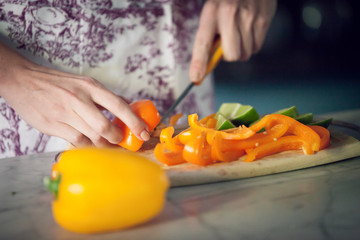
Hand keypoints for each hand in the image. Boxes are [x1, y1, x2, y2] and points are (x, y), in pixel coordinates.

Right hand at [0, 42, 149, 146]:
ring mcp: (65, 114)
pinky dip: (87, 145)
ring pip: (92, 138)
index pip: (119, 105)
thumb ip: (105, 96)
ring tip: (106, 143)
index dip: (134, 122)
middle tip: (119, 140)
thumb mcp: (84, 82)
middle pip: (105, 127)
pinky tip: (89, 142)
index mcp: (90, 87)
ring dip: (103, 144)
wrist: (23, 81)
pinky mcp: (53, 126)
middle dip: (116, 138)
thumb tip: (128, 105)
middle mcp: (79, 100)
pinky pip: (77, 142)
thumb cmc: (59, 83)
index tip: (144, 133)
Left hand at [190, 0, 276, 82]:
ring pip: (246, 53)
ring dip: (242, 49)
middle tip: (228, 43)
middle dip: (230, 55)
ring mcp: (249, 17)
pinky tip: (250, 29)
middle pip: (231, 56)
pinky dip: (253, 43)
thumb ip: (210, 34)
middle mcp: (229, 15)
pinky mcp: (264, 19)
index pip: (203, 43)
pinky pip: (257, 46)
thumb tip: (208, 63)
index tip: (196, 78)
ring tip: (240, 32)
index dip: (199, 63)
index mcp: (211, 12)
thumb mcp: (213, 10)